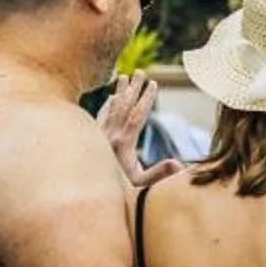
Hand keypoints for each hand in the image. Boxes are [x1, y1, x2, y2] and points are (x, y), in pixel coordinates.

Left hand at [96, 74, 181, 188]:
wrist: (86, 195)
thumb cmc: (117, 193)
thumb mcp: (141, 186)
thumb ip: (159, 174)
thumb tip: (179, 164)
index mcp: (122, 143)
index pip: (137, 115)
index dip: (147, 98)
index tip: (154, 83)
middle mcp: (108, 135)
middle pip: (123, 105)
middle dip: (133, 88)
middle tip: (140, 72)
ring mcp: (98, 135)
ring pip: (110, 108)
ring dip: (119, 92)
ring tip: (123, 76)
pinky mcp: (90, 138)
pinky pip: (100, 116)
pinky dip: (106, 105)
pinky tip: (110, 98)